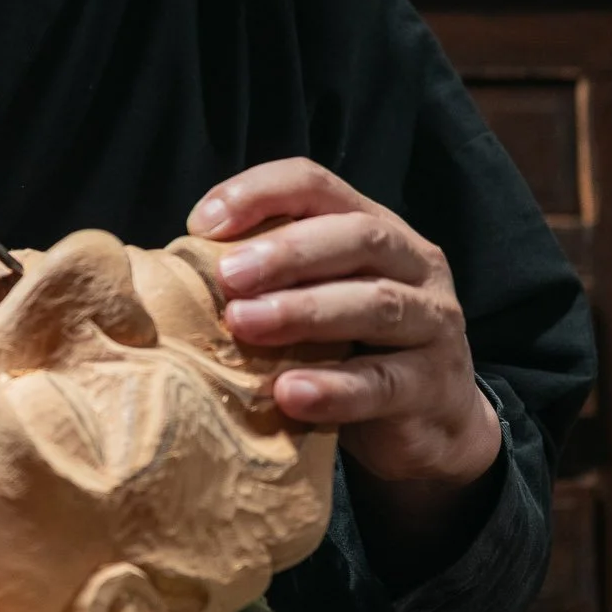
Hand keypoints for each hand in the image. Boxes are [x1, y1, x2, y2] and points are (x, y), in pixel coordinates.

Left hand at [187, 159, 498, 492]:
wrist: (431, 425)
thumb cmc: (352, 349)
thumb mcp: (316, 299)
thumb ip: (270, 278)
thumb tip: (176, 270)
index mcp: (375, 228)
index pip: (318, 186)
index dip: (260, 194)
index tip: (201, 224)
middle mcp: (414, 263)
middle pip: (357, 236)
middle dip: (286, 251)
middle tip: (227, 276)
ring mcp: (434, 323)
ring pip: (377, 302)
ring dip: (304, 310)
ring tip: (245, 324)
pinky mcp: (434, 386)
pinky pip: (385, 382)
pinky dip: (336, 388)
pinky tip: (290, 394)